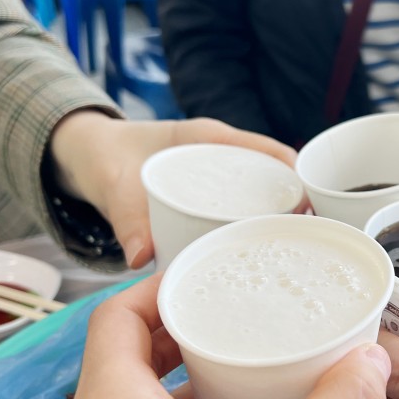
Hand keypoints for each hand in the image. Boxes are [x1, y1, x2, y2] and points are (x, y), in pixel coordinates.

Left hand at [48, 112, 297, 266]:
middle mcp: (221, 156)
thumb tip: (142, 257)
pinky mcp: (210, 201)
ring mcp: (218, 179)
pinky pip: (242, 215)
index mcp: (209, 138)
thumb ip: (126, 216)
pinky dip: (255, 233)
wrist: (85, 156)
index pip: (271, 152)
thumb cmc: (105, 157)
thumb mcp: (113, 183)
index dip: (298, 178)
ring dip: (279, 224)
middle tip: (309, 244)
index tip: (313, 210)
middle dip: (297, 209)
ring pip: (263, 200)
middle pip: (276, 180)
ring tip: (294, 258)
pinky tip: (260, 261)